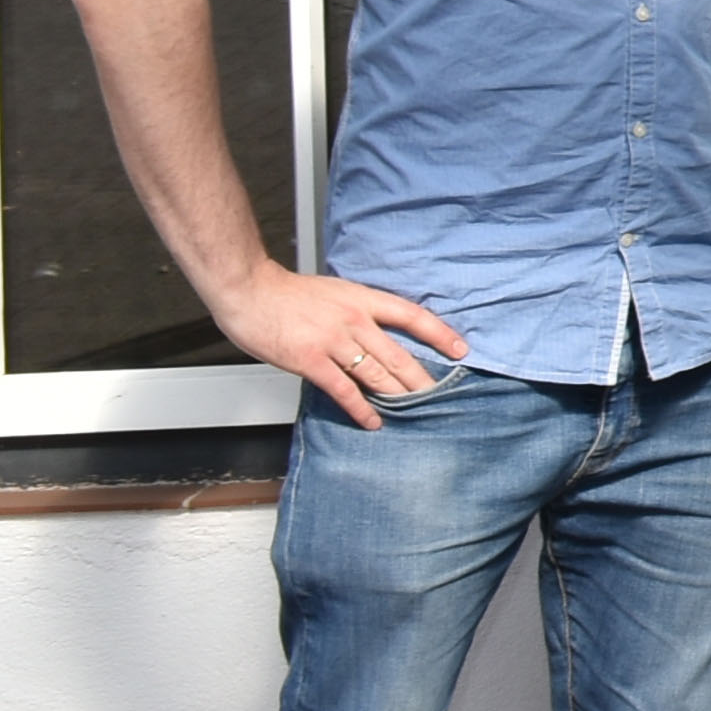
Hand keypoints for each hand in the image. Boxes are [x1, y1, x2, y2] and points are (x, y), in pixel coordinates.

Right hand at [212, 265, 469, 431]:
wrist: (249, 290)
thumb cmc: (285, 293)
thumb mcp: (332, 293)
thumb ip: (354, 311)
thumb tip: (371, 335)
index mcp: (361, 299)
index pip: (412, 315)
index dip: (439, 334)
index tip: (461, 349)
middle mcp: (354, 319)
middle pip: (398, 354)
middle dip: (422, 379)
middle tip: (441, 396)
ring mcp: (333, 341)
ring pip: (377, 374)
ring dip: (397, 395)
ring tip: (416, 412)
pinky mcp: (311, 360)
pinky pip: (344, 390)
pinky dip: (361, 409)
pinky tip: (373, 421)